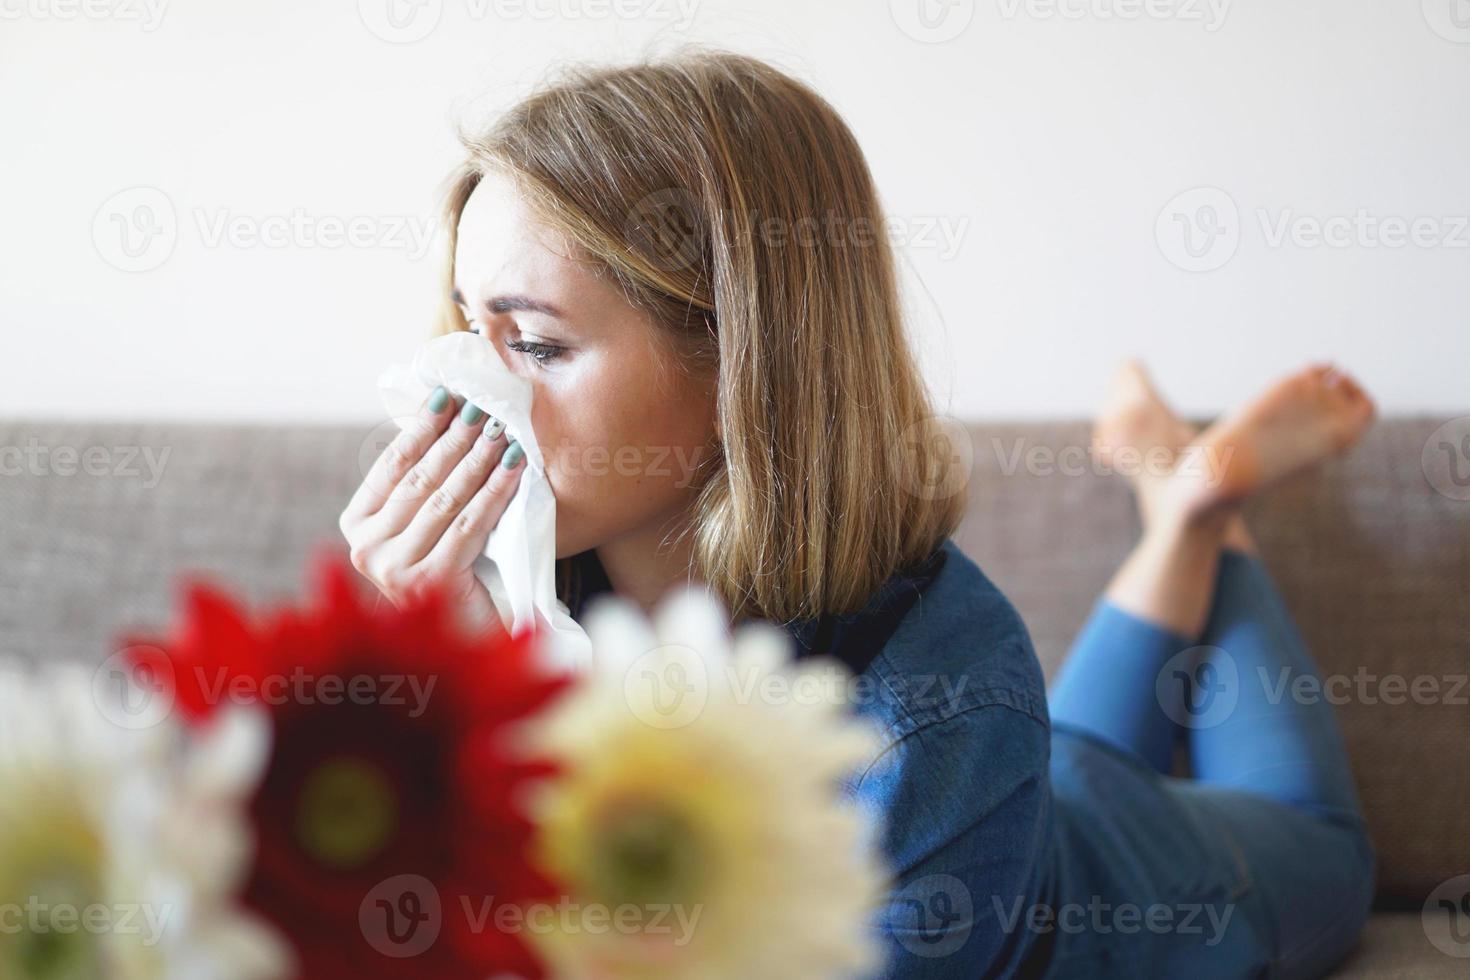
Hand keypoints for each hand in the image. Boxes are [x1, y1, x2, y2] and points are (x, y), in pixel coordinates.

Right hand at [339, 385, 526, 633]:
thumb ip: (422, 482)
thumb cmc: (449, 572)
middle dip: (454, 440)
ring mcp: (393, 569)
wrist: (468, 638)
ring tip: (502, 432)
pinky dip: (495, 492)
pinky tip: (515, 469)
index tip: (447, 395)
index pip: (391, 466)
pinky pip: (469, 524)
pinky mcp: (429, 582)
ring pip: (445, 500)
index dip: (420, 428)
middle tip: (483, 408)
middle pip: (419, 480)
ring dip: (478, 460)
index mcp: (355, 528)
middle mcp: (365, 550)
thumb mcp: (424, 523)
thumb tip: (445, 410)